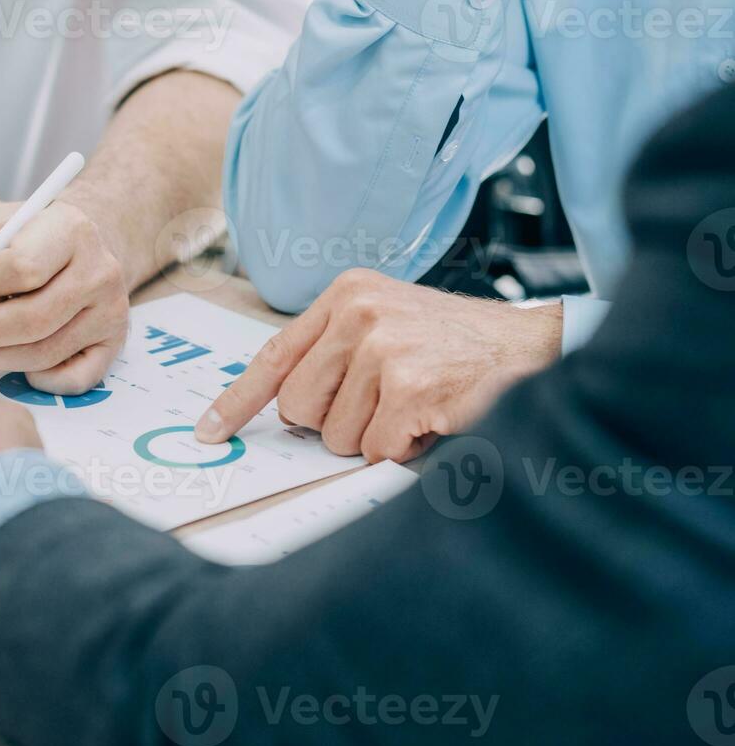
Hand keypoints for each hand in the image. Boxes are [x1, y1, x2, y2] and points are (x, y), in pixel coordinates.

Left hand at [0, 199, 130, 393]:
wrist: (74, 246)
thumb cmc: (15, 240)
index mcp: (68, 229)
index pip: (22, 268)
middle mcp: (100, 270)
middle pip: (33, 319)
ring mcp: (111, 311)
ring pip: (45, 352)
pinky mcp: (113, 345)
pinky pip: (73, 380)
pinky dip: (35, 380)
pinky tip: (12, 360)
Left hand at [195, 269, 562, 462]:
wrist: (535, 347)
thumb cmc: (455, 344)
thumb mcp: (387, 324)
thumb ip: (334, 353)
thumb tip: (280, 409)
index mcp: (346, 295)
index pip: (275, 355)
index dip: (238, 400)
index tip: (210, 431)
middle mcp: (359, 313)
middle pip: (298, 408)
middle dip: (335, 422)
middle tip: (384, 403)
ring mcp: (384, 348)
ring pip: (336, 435)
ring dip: (376, 436)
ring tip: (416, 405)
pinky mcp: (410, 387)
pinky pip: (375, 450)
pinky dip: (404, 450)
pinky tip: (433, 420)